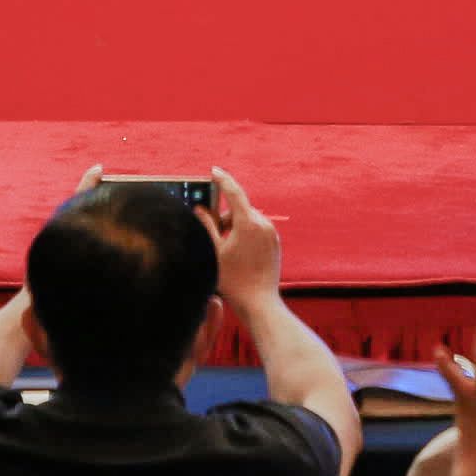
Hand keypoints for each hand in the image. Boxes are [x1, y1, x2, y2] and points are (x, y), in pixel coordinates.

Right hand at [203, 167, 283, 313]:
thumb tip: (200, 209)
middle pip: (239, 209)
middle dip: (224, 217)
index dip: (222, 179)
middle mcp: (263, 224)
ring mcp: (272, 234)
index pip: (234, 192)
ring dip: (235, 227)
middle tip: (212, 233)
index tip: (214, 171)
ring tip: (225, 250)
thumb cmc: (234, 280)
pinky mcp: (275, 244)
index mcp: (248, 223)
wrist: (259, 304)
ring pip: (248, 220)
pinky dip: (246, 235)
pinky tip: (238, 255)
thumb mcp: (214, 252)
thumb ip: (206, 227)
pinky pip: (258, 231)